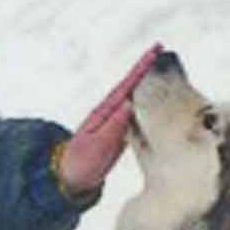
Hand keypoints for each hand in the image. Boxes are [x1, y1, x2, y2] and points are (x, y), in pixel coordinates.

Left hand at [56, 44, 162, 198]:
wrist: (70, 179)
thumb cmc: (82, 164)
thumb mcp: (98, 146)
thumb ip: (114, 126)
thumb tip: (129, 104)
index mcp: (104, 113)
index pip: (126, 86)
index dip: (140, 68)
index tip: (154, 52)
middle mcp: (109, 113)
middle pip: (129, 86)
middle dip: (144, 68)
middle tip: (160, 49)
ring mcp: (113, 122)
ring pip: (132, 97)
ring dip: (145, 82)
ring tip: (160, 68)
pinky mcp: (116, 132)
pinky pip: (133, 113)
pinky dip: (143, 102)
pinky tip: (151, 98)